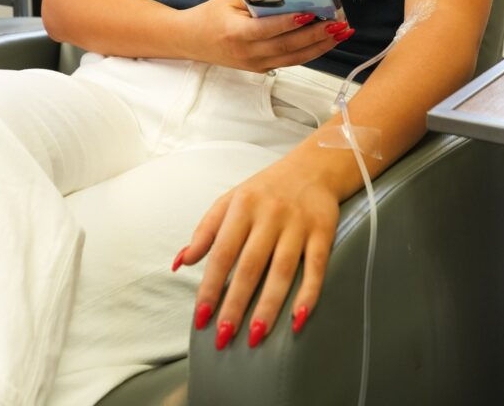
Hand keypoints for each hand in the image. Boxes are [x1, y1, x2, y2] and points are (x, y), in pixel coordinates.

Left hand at [172, 155, 339, 347]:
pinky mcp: (323, 230)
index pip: (222, 252)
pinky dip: (309, 293)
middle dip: (236, 304)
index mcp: (243, 206)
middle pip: (250, 265)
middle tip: (223, 337)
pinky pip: (316, 266)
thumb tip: (179, 263)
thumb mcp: (231, 201)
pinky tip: (298, 319)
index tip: (200, 318)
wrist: (313, 166)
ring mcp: (298, 223)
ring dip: (268, 306)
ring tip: (255, 336)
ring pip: (282, 270)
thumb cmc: (265, 190)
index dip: (210, 286)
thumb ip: (205, 231)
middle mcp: (270, 214)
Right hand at [177, 0, 353, 71]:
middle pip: (287, 47)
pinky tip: (326, 41)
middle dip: (317, 36)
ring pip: (293, 58)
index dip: (290, 23)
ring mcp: (255, 65)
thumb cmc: (212, 14)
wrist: (190, 40)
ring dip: (320, 47)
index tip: (311, 15)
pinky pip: (289, 61)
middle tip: (339, 24)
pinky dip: (309, 52)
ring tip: (341, 34)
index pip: (267, 29)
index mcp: (236, 33)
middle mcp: (247, 54)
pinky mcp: (260, 69)